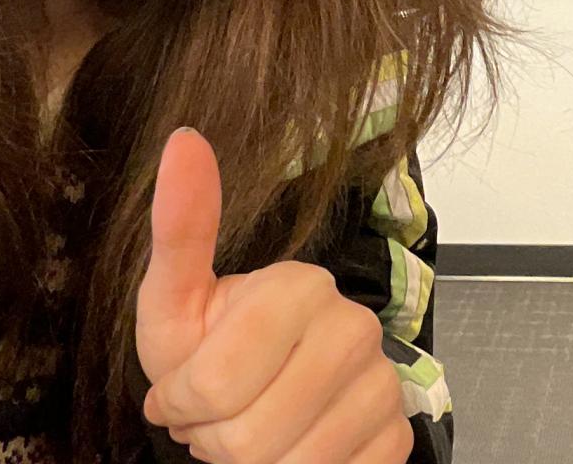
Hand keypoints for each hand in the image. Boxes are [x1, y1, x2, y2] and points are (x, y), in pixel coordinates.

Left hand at [136, 128, 412, 463]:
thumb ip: (181, 228)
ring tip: (249, 429)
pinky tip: (292, 446)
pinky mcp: (397, 434)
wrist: (271, 385)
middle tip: (217, 416)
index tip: (181, 391)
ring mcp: (383, 382)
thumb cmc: (214, 343)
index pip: (215, 385)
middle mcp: (355, 326)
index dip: (182, 405)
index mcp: (300, 285)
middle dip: (214, 440)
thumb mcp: (176, 298)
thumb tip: (183, 138)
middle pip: (249, 438)